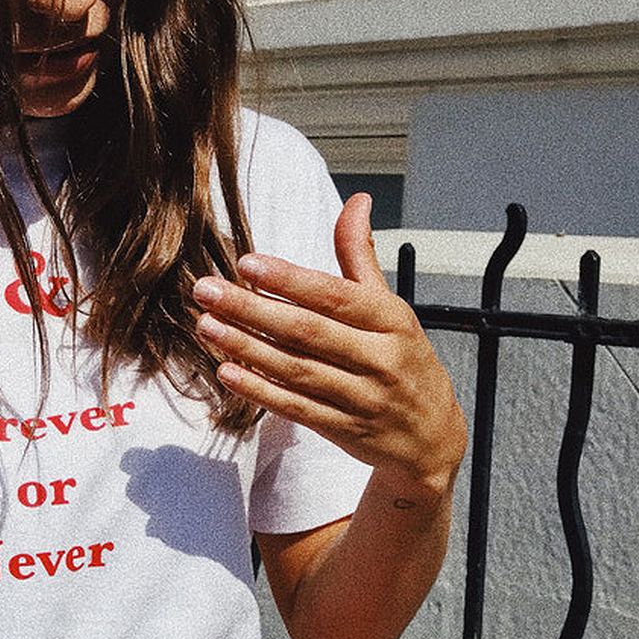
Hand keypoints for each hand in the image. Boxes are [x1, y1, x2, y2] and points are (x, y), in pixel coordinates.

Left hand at [193, 193, 467, 499]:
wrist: (432, 437)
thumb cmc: (404, 361)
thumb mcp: (391, 308)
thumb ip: (361, 258)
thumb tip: (357, 201)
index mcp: (391, 320)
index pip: (334, 296)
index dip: (290, 279)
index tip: (246, 264)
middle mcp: (379, 359)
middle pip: (307, 331)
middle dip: (252, 309)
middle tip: (206, 290)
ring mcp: (362, 398)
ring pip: (296, 370)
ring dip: (246, 348)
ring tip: (207, 326)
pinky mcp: (344, 430)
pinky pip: (297, 408)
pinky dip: (261, 390)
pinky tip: (227, 372)